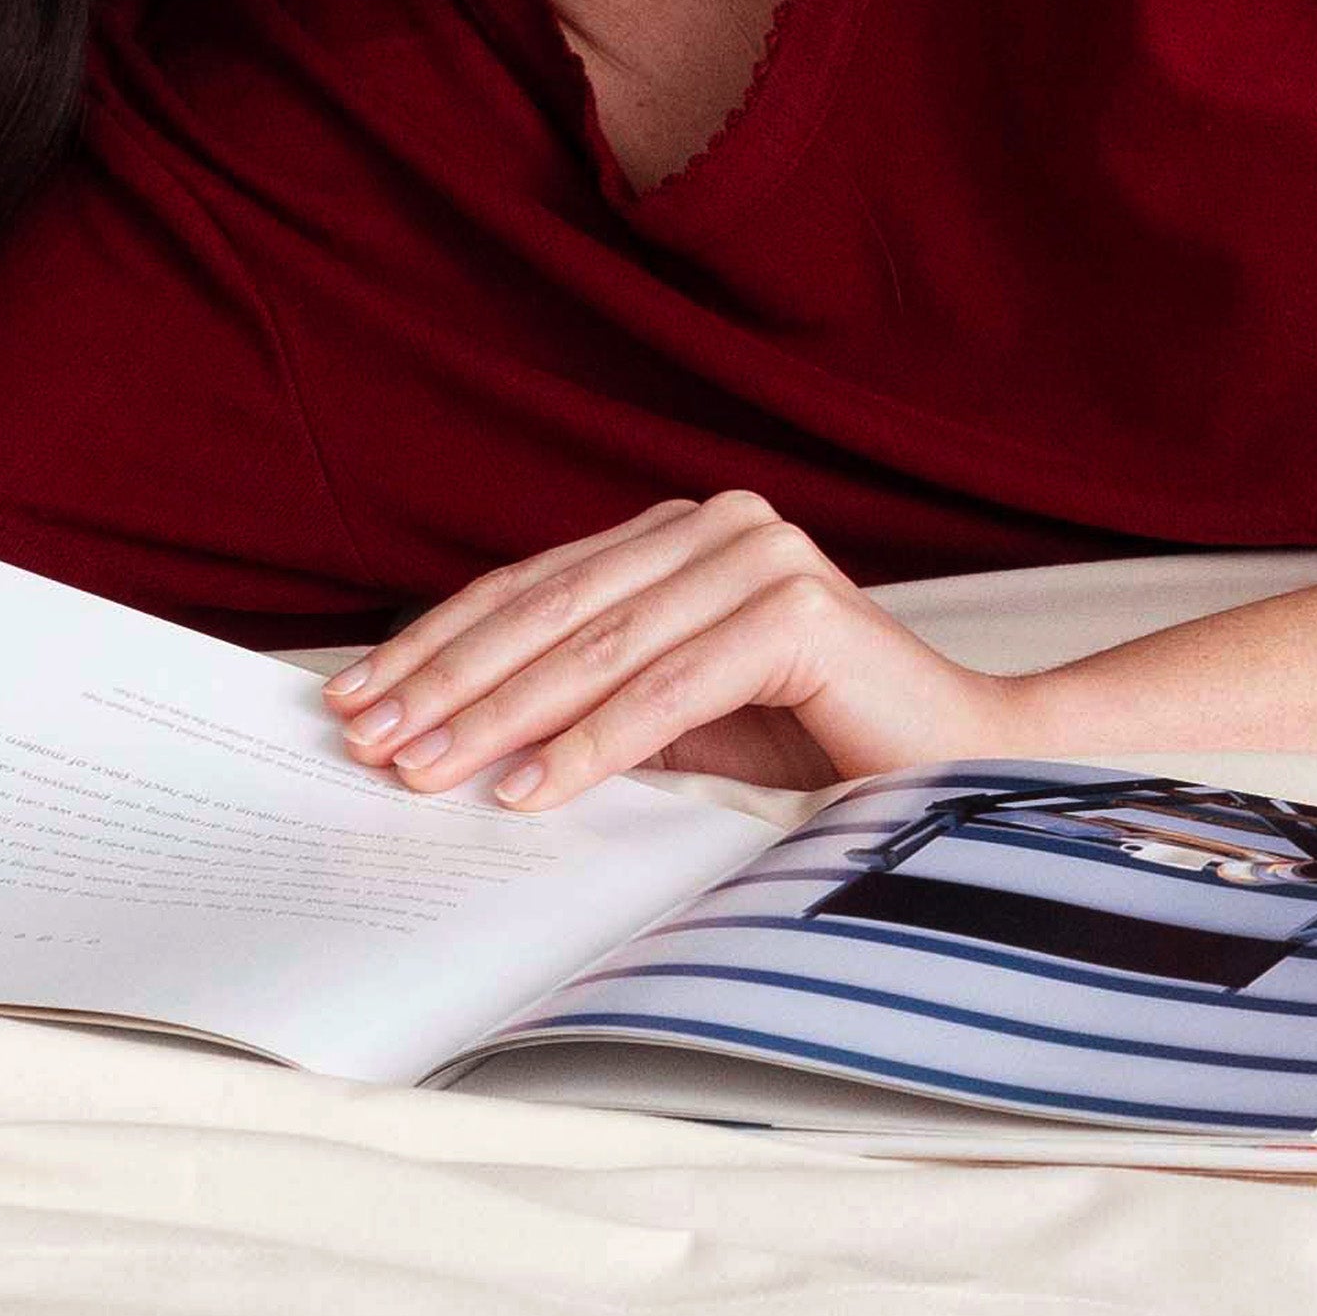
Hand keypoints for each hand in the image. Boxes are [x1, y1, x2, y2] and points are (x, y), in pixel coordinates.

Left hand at [321, 492, 1050, 813]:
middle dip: (448, 682)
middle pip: (552, 611)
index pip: (533, 587)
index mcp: (682, 536)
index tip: (354, 699)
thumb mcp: (676, 721)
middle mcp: (719, 525)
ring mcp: (762, 557)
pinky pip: (668, 690)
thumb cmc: (817, 751)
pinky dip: (590, 745)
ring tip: (424, 772)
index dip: (438, 644)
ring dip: (497, 716)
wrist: (963, 770)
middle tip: (368, 741)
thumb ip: (585, 702)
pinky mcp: (798, 613)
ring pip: (597, 648)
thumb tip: (445, 732)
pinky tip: (527, 790)